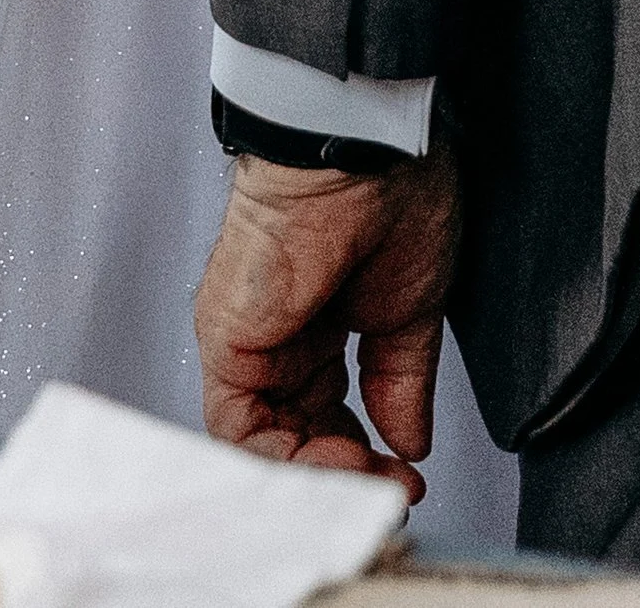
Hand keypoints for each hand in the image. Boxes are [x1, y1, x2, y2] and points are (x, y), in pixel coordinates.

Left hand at [195, 144, 461, 500]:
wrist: (366, 146)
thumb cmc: (394, 189)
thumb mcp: (411, 305)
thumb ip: (400, 378)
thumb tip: (408, 440)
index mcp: (324, 319)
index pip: (330, 414)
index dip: (368, 455)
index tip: (407, 477)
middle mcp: (282, 332)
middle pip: (296, 436)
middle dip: (344, 476)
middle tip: (389, 492)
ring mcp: (251, 337)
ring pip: (264, 443)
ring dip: (317, 478)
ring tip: (367, 479)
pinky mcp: (227, 337)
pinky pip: (239, 429)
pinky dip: (284, 463)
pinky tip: (335, 463)